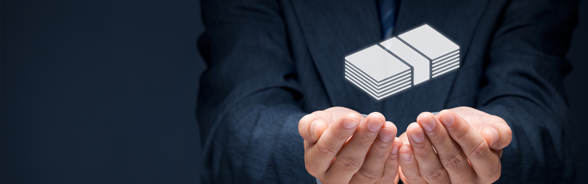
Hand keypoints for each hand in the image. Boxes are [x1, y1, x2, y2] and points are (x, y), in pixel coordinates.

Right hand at [298, 107, 403, 183]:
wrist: (348, 136)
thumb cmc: (331, 127)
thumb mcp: (318, 121)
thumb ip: (310, 125)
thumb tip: (316, 130)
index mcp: (315, 163)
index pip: (326, 149)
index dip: (339, 133)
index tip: (353, 117)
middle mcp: (332, 180)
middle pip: (349, 162)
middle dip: (364, 139)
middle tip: (377, 119)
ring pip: (368, 173)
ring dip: (381, 150)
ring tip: (389, 128)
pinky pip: (383, 180)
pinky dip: (392, 162)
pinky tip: (397, 143)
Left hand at [397, 107, 511, 183]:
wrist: (449, 132)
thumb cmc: (472, 128)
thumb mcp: (491, 125)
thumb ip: (499, 132)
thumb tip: (492, 136)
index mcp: (489, 169)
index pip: (477, 151)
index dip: (461, 132)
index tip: (445, 114)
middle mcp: (469, 183)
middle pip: (454, 162)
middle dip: (438, 138)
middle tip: (425, 118)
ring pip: (434, 172)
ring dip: (421, 149)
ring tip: (413, 128)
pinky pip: (416, 180)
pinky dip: (408, 164)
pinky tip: (403, 147)